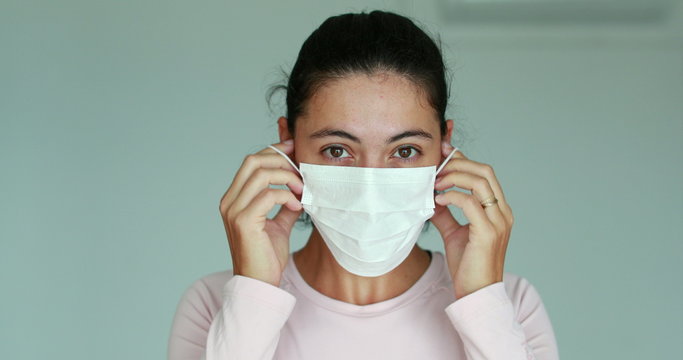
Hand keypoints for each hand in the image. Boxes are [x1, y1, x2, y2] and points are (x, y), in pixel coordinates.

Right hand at [218, 140, 302, 286]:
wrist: (260, 284)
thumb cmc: (267, 256)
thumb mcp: (278, 224)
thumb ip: (284, 204)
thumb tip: (299, 187)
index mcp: (234, 199)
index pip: (251, 162)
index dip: (273, 152)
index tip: (294, 150)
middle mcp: (229, 201)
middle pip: (253, 161)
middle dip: (281, 160)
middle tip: (301, 171)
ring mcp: (234, 211)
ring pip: (261, 174)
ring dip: (287, 178)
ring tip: (302, 190)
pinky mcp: (244, 222)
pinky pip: (269, 195)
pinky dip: (287, 196)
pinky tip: (298, 207)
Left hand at [429, 142, 513, 298]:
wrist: (476, 294)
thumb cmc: (468, 266)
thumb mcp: (454, 234)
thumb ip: (446, 215)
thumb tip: (431, 198)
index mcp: (498, 211)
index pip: (485, 174)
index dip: (464, 160)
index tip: (443, 153)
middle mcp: (503, 213)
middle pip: (485, 171)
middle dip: (459, 163)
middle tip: (436, 168)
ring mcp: (498, 222)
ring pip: (480, 182)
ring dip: (454, 177)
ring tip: (436, 183)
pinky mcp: (488, 233)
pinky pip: (471, 203)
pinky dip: (453, 196)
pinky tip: (439, 201)